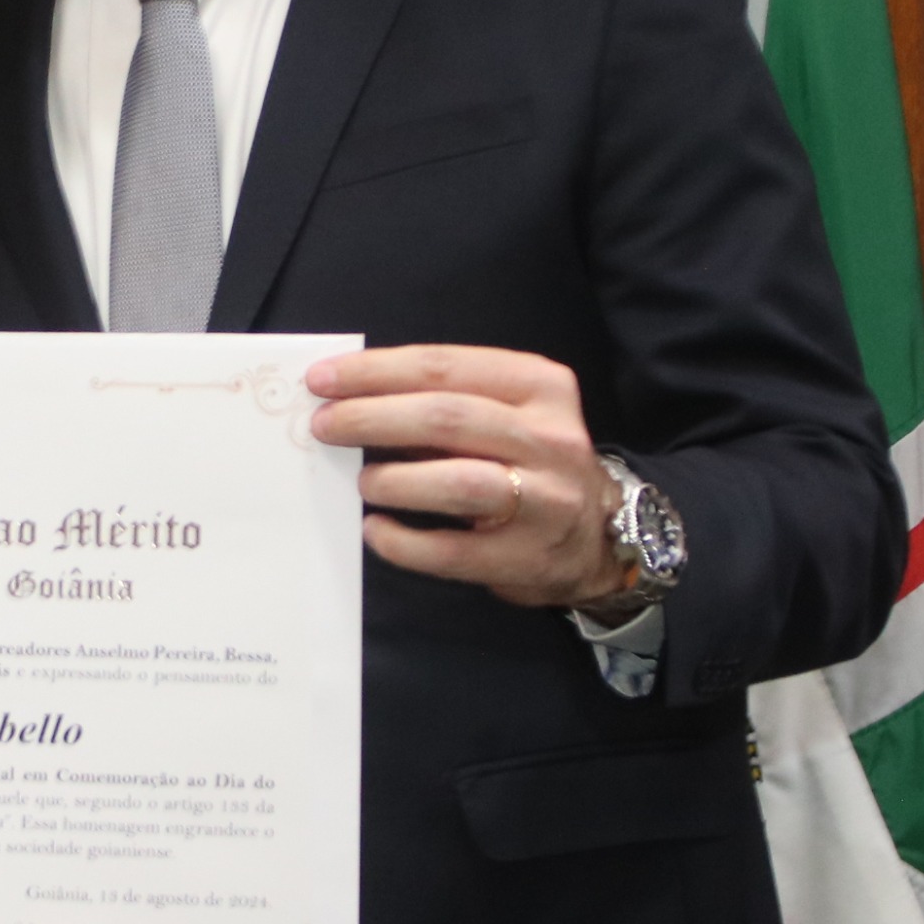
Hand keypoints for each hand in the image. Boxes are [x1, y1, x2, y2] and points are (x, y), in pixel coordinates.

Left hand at [305, 345, 637, 611]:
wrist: (599, 538)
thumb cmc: (531, 464)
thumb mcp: (507, 416)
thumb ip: (444, 402)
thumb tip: (350, 398)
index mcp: (539, 386)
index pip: (446, 366)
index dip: (378, 371)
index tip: (324, 379)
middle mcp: (549, 437)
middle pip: (447, 417)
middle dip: (373, 418)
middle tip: (323, 426)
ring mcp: (544, 499)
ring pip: (458, 481)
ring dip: (396, 480)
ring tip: (361, 481)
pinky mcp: (527, 556)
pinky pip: (454, 551)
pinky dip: (405, 542)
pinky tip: (378, 531)